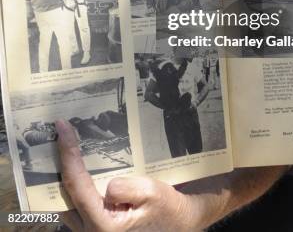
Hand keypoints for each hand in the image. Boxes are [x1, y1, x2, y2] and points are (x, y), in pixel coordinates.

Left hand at [55, 120, 200, 231]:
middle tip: (62, 131)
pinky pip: (74, 203)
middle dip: (61, 161)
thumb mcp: (152, 193)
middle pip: (63, 193)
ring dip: (65, 171)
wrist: (174, 225)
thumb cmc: (165, 210)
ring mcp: (89, 230)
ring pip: (66, 199)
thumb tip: (107, 184)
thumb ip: (126, 189)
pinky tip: (78, 164)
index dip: (68, 154)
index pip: (76, 186)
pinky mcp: (92, 226)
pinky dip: (74, 182)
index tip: (63, 129)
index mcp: (103, 225)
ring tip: (67, 143)